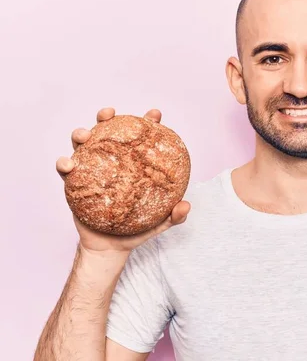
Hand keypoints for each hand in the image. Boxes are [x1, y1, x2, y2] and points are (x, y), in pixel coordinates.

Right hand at [55, 107, 190, 255]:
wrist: (110, 249)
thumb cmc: (137, 231)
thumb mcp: (160, 223)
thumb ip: (175, 216)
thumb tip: (186, 205)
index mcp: (133, 165)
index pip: (140, 139)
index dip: (147, 122)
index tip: (154, 114)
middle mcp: (111, 163)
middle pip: (107, 132)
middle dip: (106, 117)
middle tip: (109, 113)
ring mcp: (91, 170)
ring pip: (82, 144)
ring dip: (80, 133)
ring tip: (84, 135)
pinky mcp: (74, 184)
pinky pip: (65, 170)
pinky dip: (63, 163)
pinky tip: (68, 165)